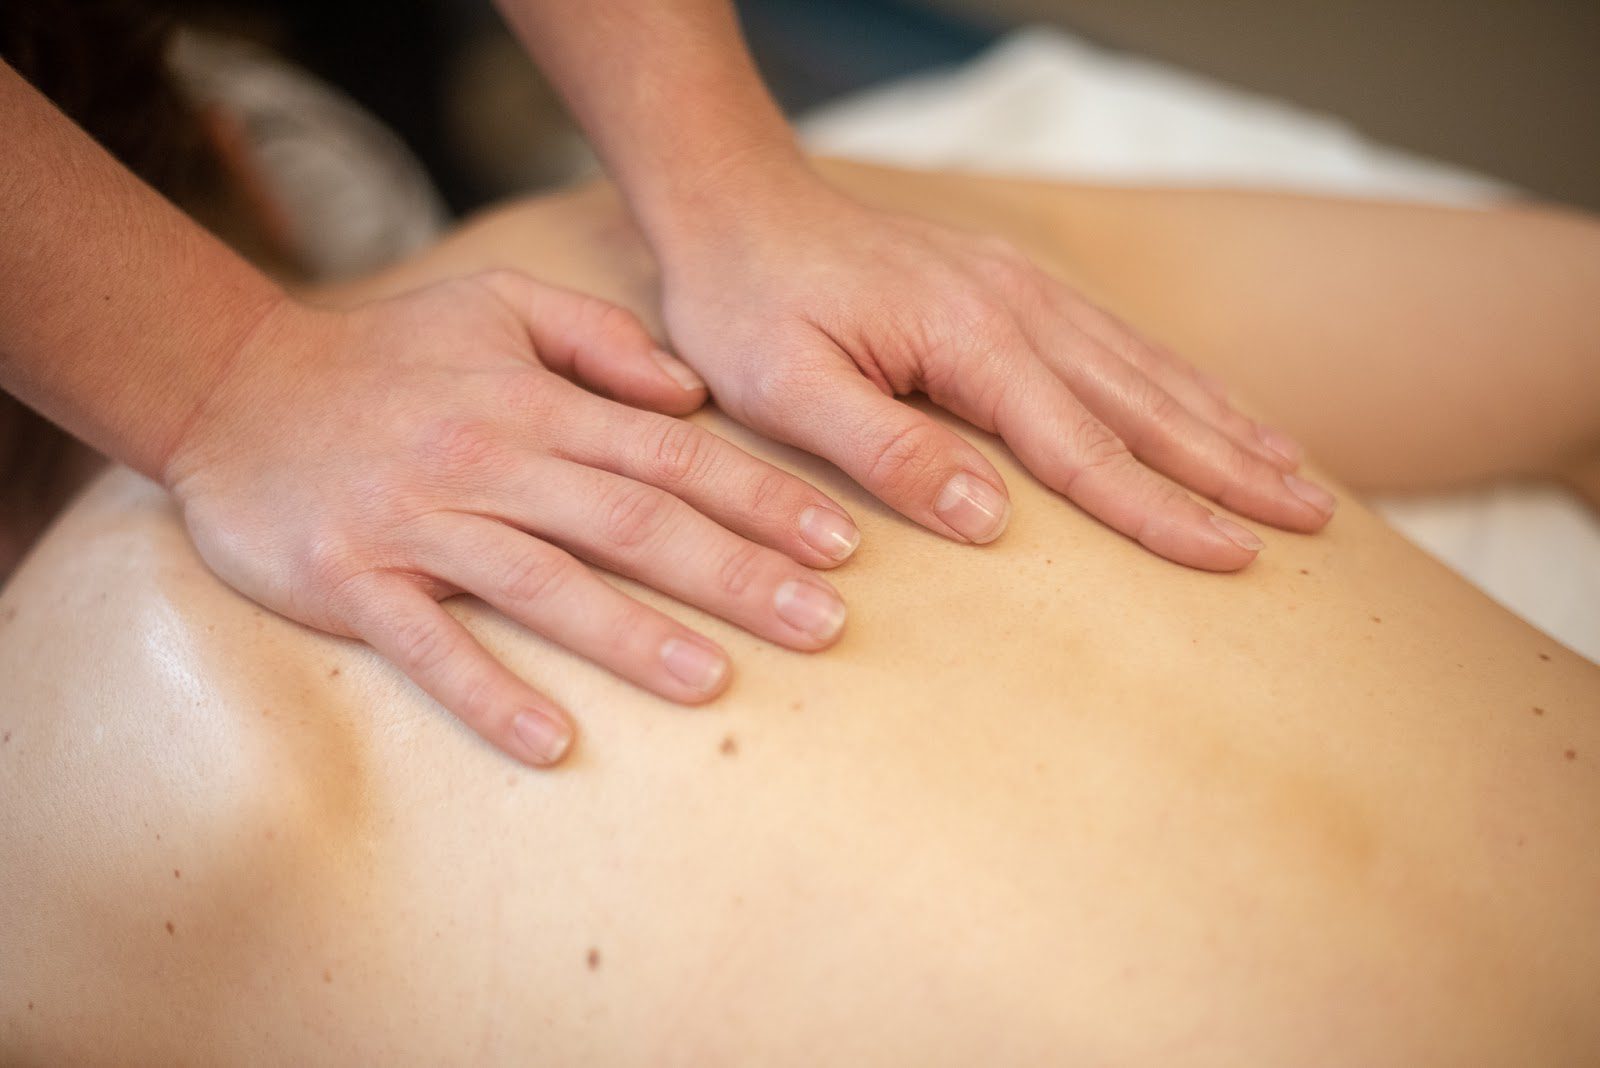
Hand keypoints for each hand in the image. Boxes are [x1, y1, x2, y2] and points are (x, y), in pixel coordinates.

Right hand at [163, 271, 858, 766]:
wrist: (232, 387)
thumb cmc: (385, 354)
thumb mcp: (496, 305)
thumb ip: (598, 337)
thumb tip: (692, 392)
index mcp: (535, 403)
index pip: (672, 454)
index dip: (762, 499)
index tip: (839, 543)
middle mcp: (492, 461)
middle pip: (633, 521)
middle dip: (736, 574)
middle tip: (824, 624)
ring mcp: (422, 525)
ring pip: (546, 584)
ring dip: (635, 636)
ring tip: (716, 683)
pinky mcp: (355, 582)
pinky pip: (430, 646)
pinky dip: (490, 693)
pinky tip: (553, 741)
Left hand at [656, 172, 1335, 570]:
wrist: (738, 204)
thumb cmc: (748, 303)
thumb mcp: (785, 388)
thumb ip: (885, 449)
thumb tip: (987, 521)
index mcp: (970, 339)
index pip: (1084, 448)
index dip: (1162, 512)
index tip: (1234, 558)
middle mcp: (1018, 308)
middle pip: (1146, 406)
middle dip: (1233, 470)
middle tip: (1311, 523)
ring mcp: (1024, 290)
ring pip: (1148, 369)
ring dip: (1226, 425)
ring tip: (1297, 474)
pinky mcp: (1013, 288)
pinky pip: (1118, 342)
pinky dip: (1181, 382)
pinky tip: (1215, 408)